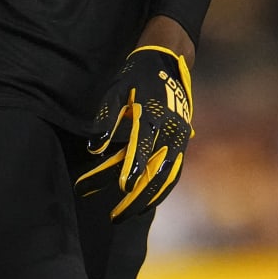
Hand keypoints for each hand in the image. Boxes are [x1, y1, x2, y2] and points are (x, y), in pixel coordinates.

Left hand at [76, 45, 192, 220]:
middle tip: (115, 216)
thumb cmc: (137, 76)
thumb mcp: (117, 90)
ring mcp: (179, 138)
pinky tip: (147, 201)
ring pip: (167, 176)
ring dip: (149, 198)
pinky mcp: (182, 142)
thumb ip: (106, 119)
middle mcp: (171, 131)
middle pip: (155, 171)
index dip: (132, 169)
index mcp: (153, 117)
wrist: (169, 61)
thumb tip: (95, 147)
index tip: (121, 189)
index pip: (142, 149)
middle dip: (136, 197)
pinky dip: (162, 188)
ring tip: (129, 214)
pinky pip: (174, 171)